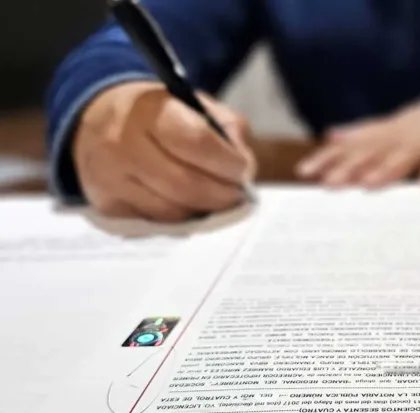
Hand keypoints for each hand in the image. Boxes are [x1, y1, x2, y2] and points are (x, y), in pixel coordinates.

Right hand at [73, 81, 255, 221]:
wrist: (97, 120)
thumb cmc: (158, 116)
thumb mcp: (194, 105)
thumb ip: (227, 129)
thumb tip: (244, 166)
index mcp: (150, 110)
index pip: (196, 141)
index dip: (227, 162)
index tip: (243, 170)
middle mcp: (122, 142)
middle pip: (185, 184)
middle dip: (221, 194)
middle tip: (237, 194)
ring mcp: (110, 177)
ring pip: (172, 210)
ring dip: (202, 210)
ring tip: (215, 199)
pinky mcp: (107, 204)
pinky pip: (156, 222)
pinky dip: (179, 218)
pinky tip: (186, 204)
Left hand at [296, 103, 419, 187]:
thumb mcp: (398, 128)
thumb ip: (366, 133)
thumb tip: (331, 135)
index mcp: (394, 130)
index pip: (357, 144)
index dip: (331, 157)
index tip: (306, 172)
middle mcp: (411, 131)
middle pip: (378, 148)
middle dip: (352, 166)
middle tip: (329, 185)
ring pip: (411, 152)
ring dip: (390, 168)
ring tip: (368, 185)